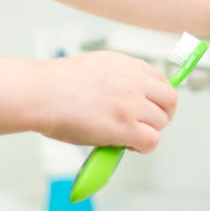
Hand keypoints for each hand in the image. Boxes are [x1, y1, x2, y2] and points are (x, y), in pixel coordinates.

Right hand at [39, 51, 178, 152]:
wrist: (41, 93)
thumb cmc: (56, 85)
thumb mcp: (94, 68)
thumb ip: (115, 80)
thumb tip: (128, 101)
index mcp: (124, 63)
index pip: (160, 78)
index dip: (158, 96)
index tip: (153, 107)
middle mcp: (132, 80)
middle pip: (169, 99)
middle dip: (162, 115)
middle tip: (147, 126)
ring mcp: (131, 103)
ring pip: (161, 122)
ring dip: (148, 132)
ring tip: (129, 138)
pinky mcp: (125, 126)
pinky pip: (151, 141)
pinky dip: (143, 147)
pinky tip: (128, 147)